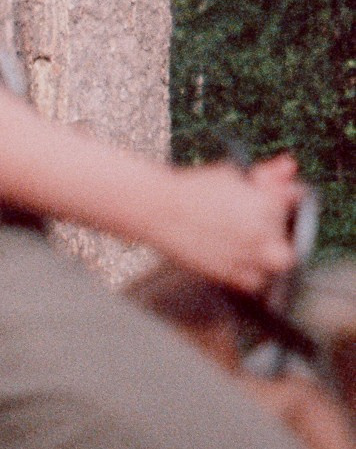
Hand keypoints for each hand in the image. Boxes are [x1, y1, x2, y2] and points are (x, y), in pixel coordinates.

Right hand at [155, 156, 303, 296]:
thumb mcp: (232, 175)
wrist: (154, 208)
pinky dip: (249, 273)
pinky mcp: (230, 273)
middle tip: (245, 222)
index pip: (293, 203)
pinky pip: (254, 281)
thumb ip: (267, 175)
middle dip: (272, 228)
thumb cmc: (189, 190)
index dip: (276, 201)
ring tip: (243, 243)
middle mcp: (263, 232)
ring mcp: (248, 255)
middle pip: (287, 234)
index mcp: (268, 204)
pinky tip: (234, 259)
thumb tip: (289, 167)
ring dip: (267, 254)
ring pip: (278, 262)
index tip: (261, 201)